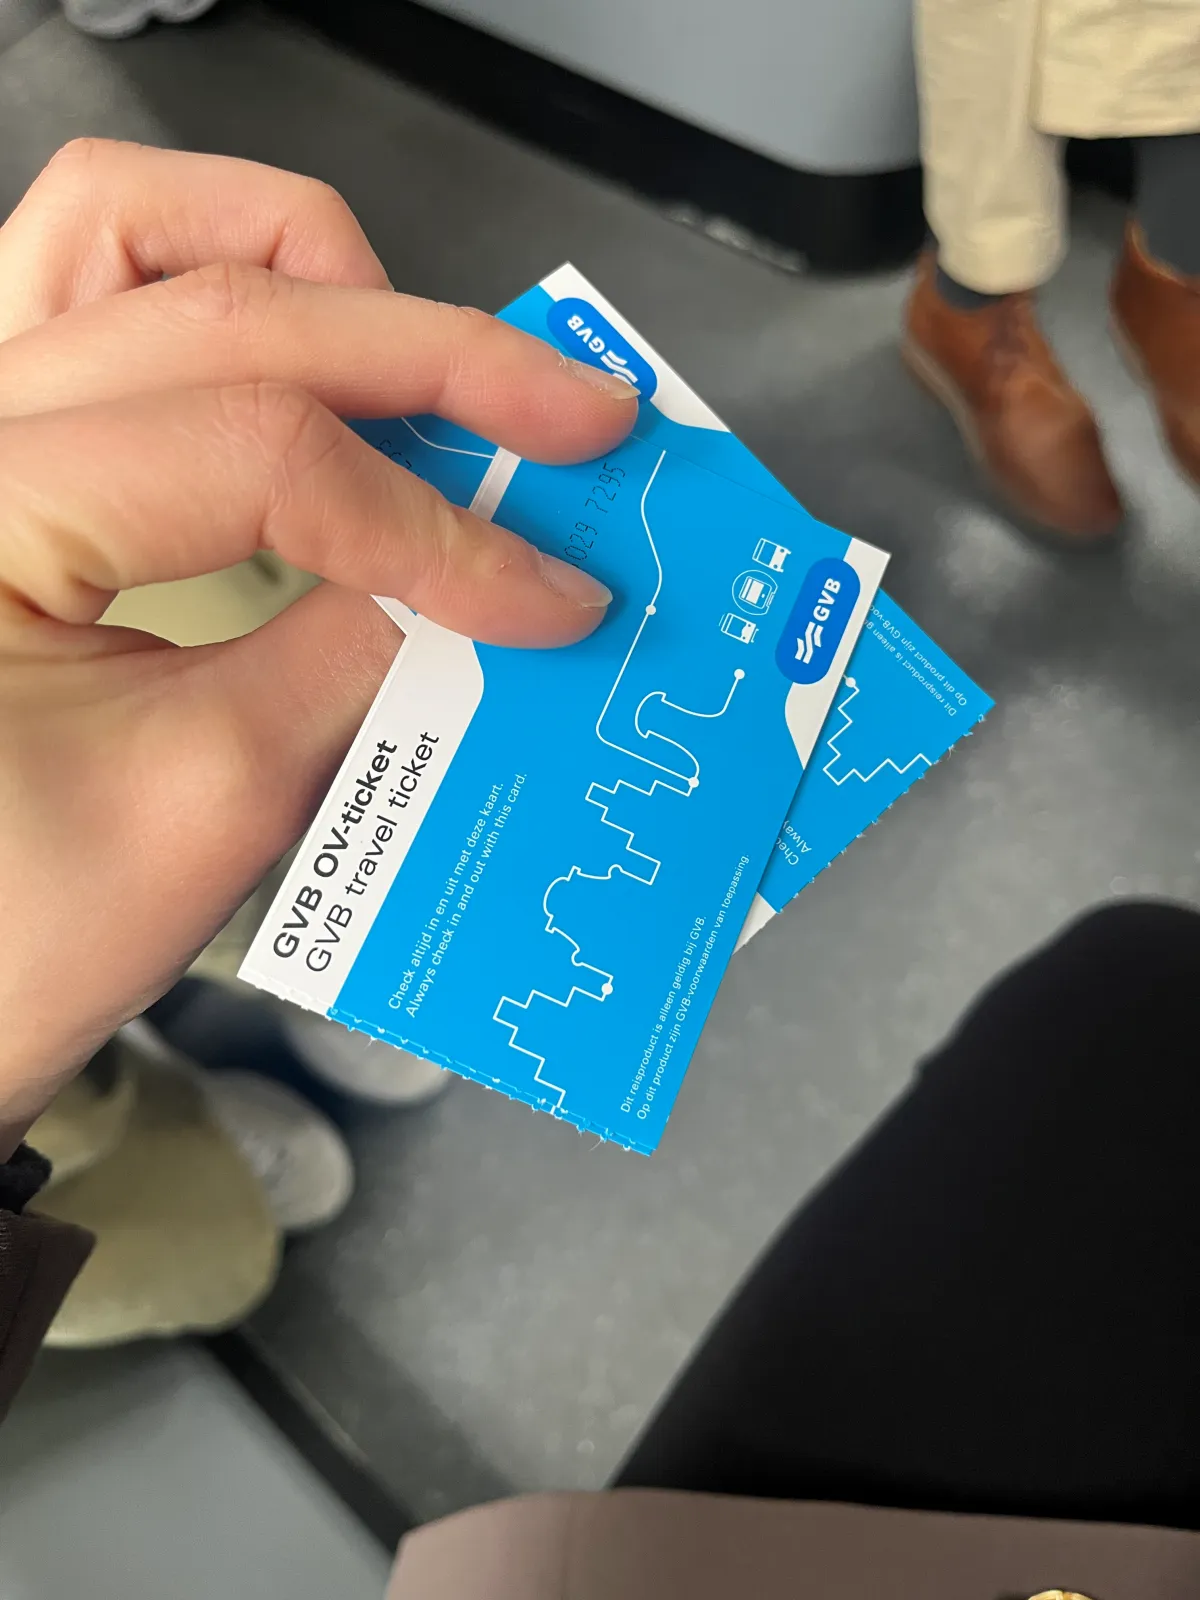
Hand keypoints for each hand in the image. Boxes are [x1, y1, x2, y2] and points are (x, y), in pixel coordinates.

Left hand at [0, 139, 636, 1152]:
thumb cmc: (10, 936)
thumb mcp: (208, 805)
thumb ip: (361, 664)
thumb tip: (498, 577)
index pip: (252, 452)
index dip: (431, 522)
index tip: (552, 594)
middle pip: (222, 306)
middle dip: (429, 359)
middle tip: (576, 419)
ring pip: (137, 233)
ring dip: (312, 275)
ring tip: (438, 363)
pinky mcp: (7, 446)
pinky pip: (101, 285)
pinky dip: (229, 288)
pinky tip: (319, 342)